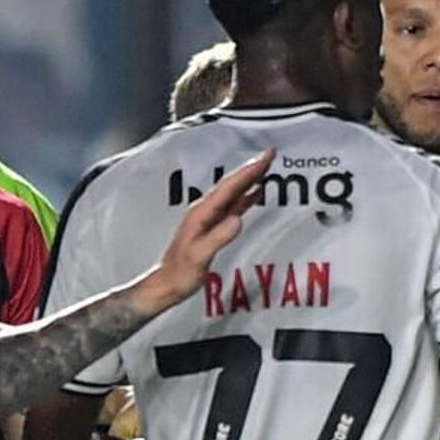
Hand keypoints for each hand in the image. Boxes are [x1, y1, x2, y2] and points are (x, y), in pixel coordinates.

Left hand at [139, 152, 269, 308]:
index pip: (229, 187)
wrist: (169, 284)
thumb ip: (218, 236)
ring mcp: (209, 218)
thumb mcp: (200, 255)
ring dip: (250, 179)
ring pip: (234, 192)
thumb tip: (238, 219)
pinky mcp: (214, 226)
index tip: (265, 158)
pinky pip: (234, 206)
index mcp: (202, 213)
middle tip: (271, 154)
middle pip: (232, 184)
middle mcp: (205, 211)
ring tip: (267, 167)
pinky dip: (246, 196)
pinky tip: (255, 192)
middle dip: (251, 168)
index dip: (248, 171)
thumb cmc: (181, 272)